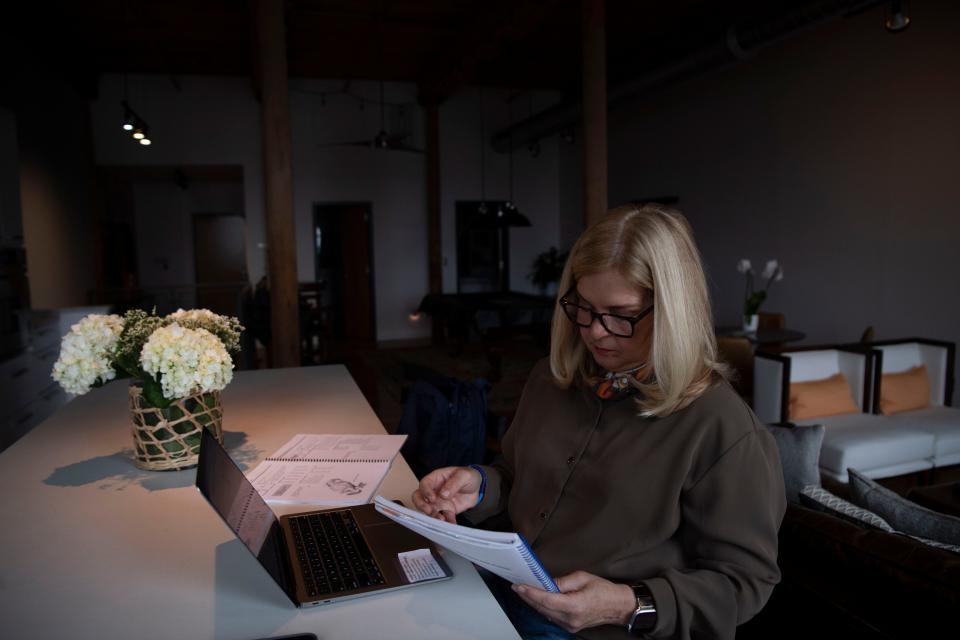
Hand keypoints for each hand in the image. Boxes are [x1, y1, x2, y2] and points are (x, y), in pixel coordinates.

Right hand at [411, 466, 481, 523]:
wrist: (478, 487)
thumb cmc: (468, 476)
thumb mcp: (463, 475)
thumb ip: (453, 483)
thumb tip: (443, 494)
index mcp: (436, 479)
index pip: (424, 484)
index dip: (425, 492)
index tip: (432, 499)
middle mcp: (434, 491)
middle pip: (419, 498)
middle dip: (421, 506)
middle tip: (429, 511)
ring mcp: (440, 502)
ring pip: (430, 510)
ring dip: (434, 516)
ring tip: (442, 520)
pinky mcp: (447, 510)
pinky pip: (445, 518)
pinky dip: (447, 522)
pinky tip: (452, 524)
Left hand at [512, 571, 636, 633]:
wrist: (617, 606)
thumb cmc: (603, 590)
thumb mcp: (582, 578)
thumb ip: (562, 581)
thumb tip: (546, 583)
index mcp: (575, 605)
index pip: (546, 600)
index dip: (531, 593)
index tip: (519, 586)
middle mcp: (571, 618)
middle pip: (543, 608)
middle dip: (528, 597)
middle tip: (517, 587)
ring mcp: (570, 625)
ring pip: (545, 614)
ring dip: (534, 603)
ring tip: (524, 591)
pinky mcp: (571, 627)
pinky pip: (552, 617)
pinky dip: (543, 608)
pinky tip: (537, 600)